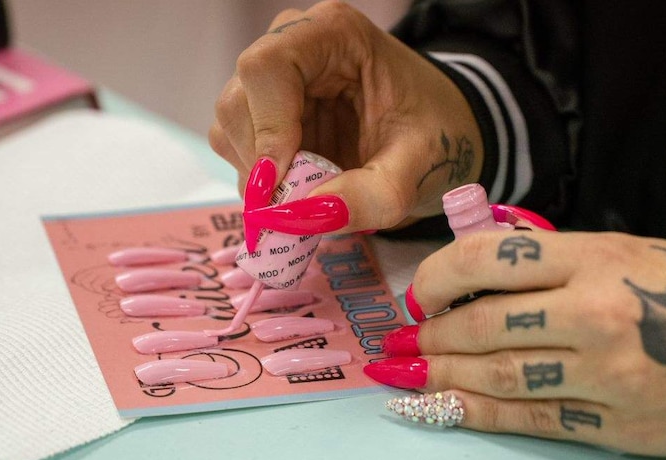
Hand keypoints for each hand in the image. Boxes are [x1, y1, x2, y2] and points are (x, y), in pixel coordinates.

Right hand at [209, 0, 482, 231]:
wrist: (437, 134)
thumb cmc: (434, 135)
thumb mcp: (417, 170)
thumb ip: (370, 196)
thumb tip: (299, 217)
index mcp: (334, 35)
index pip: (267, 68)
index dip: (266, 126)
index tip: (283, 179)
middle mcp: (292, 46)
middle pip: (237, 101)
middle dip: (260, 162)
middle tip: (297, 203)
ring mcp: (272, 81)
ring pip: (228, 128)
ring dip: (257, 177)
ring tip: (306, 195)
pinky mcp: (262, 113)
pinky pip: (236, 149)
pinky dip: (259, 182)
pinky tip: (297, 189)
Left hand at [365, 231, 665, 456]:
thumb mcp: (618, 252)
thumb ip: (546, 262)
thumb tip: (467, 275)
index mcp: (595, 259)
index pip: (488, 259)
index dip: (436, 277)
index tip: (418, 296)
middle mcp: (596, 314)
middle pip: (484, 325)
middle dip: (429, 337)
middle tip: (397, 345)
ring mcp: (606, 374)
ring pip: (499, 375)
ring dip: (441, 377)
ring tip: (405, 375)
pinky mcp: (615, 425)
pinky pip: (529, 419)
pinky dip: (477, 413)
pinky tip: (440, 406)